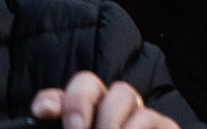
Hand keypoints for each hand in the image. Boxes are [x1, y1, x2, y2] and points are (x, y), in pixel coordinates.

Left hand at [32, 74, 177, 128]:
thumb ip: (62, 127)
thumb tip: (46, 111)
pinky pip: (148, 116)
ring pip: (122, 93)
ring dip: (108, 121)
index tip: (42, 113)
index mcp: (82, 120)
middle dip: (78, 102)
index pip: (60, 99)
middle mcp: (107, 113)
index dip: (52, 100)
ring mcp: (136, 118)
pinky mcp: (164, 127)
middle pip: (90, 83)